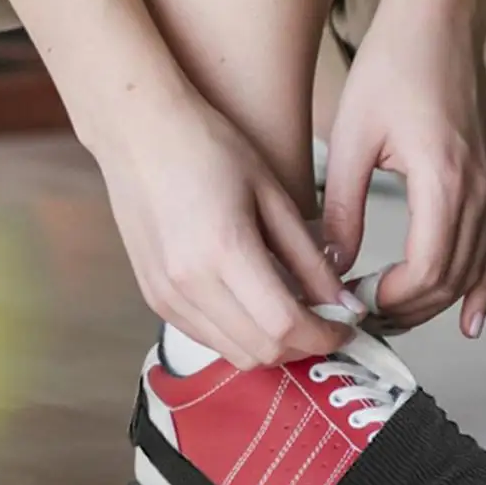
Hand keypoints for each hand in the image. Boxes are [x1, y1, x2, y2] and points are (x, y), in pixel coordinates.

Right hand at [94, 88, 351, 368]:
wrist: (138, 131)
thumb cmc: (208, 147)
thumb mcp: (272, 193)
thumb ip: (308, 256)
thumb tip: (342, 303)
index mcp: (224, 250)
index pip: (285, 325)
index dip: (325, 334)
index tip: (347, 324)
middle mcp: (189, 283)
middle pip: (261, 350)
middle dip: (304, 344)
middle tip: (327, 317)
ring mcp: (166, 295)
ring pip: (234, 353)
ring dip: (272, 344)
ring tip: (294, 310)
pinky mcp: (153, 297)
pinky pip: (206, 337)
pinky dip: (240, 334)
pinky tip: (255, 303)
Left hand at [322, 0, 485, 336]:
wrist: (439, 21)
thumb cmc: (393, 67)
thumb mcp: (352, 138)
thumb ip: (342, 207)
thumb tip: (331, 264)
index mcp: (444, 182)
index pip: (426, 273)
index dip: (390, 300)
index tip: (354, 301)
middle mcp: (479, 192)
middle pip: (452, 281)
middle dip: (408, 309)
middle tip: (364, 315)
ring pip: (474, 270)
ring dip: (437, 302)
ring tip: (396, 318)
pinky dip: (483, 285)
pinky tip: (471, 316)